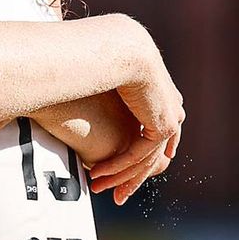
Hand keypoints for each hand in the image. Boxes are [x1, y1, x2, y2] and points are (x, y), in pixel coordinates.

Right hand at [87, 20, 184, 195]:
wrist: (109, 47)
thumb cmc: (91, 56)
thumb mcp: (94, 83)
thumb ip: (93, 98)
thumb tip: (71, 110)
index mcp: (153, 91)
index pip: (148, 133)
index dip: (127, 156)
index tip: (103, 169)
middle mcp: (166, 104)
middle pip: (151, 152)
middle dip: (128, 176)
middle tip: (108, 192)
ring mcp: (168, 115)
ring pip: (146, 158)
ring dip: (120, 176)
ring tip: (97, 186)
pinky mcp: (164, 124)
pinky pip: (140, 155)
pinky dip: (118, 168)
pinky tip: (96, 172)